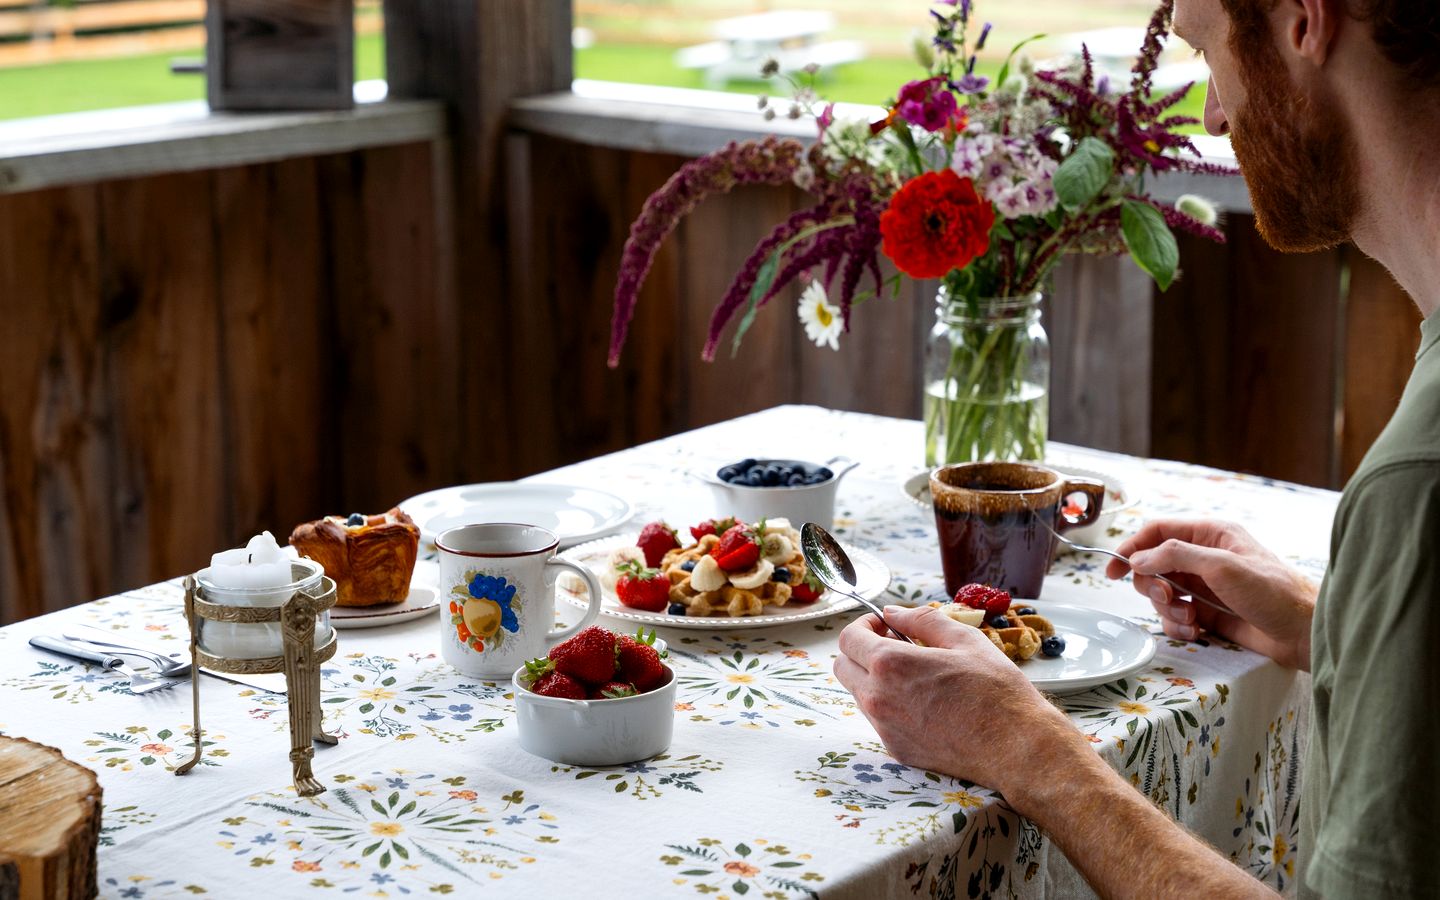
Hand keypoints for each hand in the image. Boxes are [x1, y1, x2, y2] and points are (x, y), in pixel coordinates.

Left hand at [833, 605, 1079, 799]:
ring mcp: (884, 727)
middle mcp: (878, 698)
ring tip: (916, 675)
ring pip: (859, 693)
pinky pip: (878, 719)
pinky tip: (924, 702)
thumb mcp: (963, 639)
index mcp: (890, 665)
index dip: (862, 625)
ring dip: (874, 678)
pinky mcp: (895, 749)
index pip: (848, 638)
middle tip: (896, 646)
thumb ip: (921, 620)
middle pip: (843, 666)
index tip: (883, 625)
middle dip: (861, 650)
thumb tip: (892, 613)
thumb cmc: (995, 690)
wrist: (1015, 747)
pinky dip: (889, 704)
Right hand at [1105, 519, 1317, 669]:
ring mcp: (1205, 586)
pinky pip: (1175, 616)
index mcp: (1210, 534)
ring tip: (1191, 620)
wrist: (1302, 632)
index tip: (1112, 571)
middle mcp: (1204, 557)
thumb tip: (1137, 559)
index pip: (1158, 532)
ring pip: (1162, 593)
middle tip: (1168, 598)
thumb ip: (1176, 556)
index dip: (1132, 548)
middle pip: (1154, 565)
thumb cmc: (1272, 591)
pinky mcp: (1207, 612)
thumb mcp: (1222, 566)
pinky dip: (1178, 626)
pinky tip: (1197, 631)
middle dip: (1153, 585)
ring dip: (1168, 609)